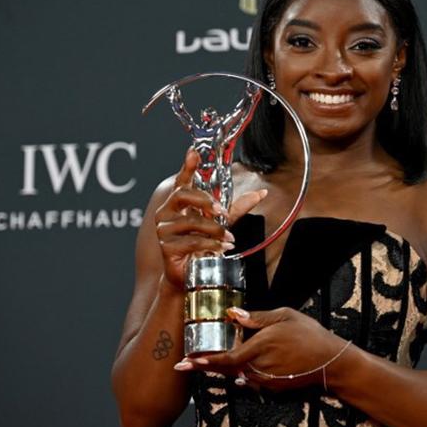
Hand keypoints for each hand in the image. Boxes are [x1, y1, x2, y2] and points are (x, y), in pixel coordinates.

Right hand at [154, 147, 266, 291]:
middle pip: (183, 194)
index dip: (187, 165)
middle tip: (222, 210)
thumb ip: (237, 207)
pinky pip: (191, 241)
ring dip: (214, 229)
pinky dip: (210, 244)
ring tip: (228, 238)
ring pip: (191, 221)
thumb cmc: (203, 244)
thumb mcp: (222, 222)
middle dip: (205, 200)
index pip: (182, 180)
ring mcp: (164, 229)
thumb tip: (261, 193)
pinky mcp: (166, 246)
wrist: (190, 275)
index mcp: (179, 202)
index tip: (194, 151)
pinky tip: (221, 248)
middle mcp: (167, 212)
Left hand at [177, 307, 349, 392]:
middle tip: (181, 366)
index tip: (188, 360)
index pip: (227, 356)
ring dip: (220, 369)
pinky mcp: (272, 385)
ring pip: (236, 374)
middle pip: (226, 368)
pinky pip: (250, 379)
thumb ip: (257, 318)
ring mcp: (266, 379)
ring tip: (203, 362)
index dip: (206, 360)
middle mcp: (260, 366)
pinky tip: (234, 368)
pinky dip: (239, 373)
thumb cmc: (309, 334)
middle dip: (203, 367)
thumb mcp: (284, 316)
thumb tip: (234, 315)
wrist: (330, 361)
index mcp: (261, 346)